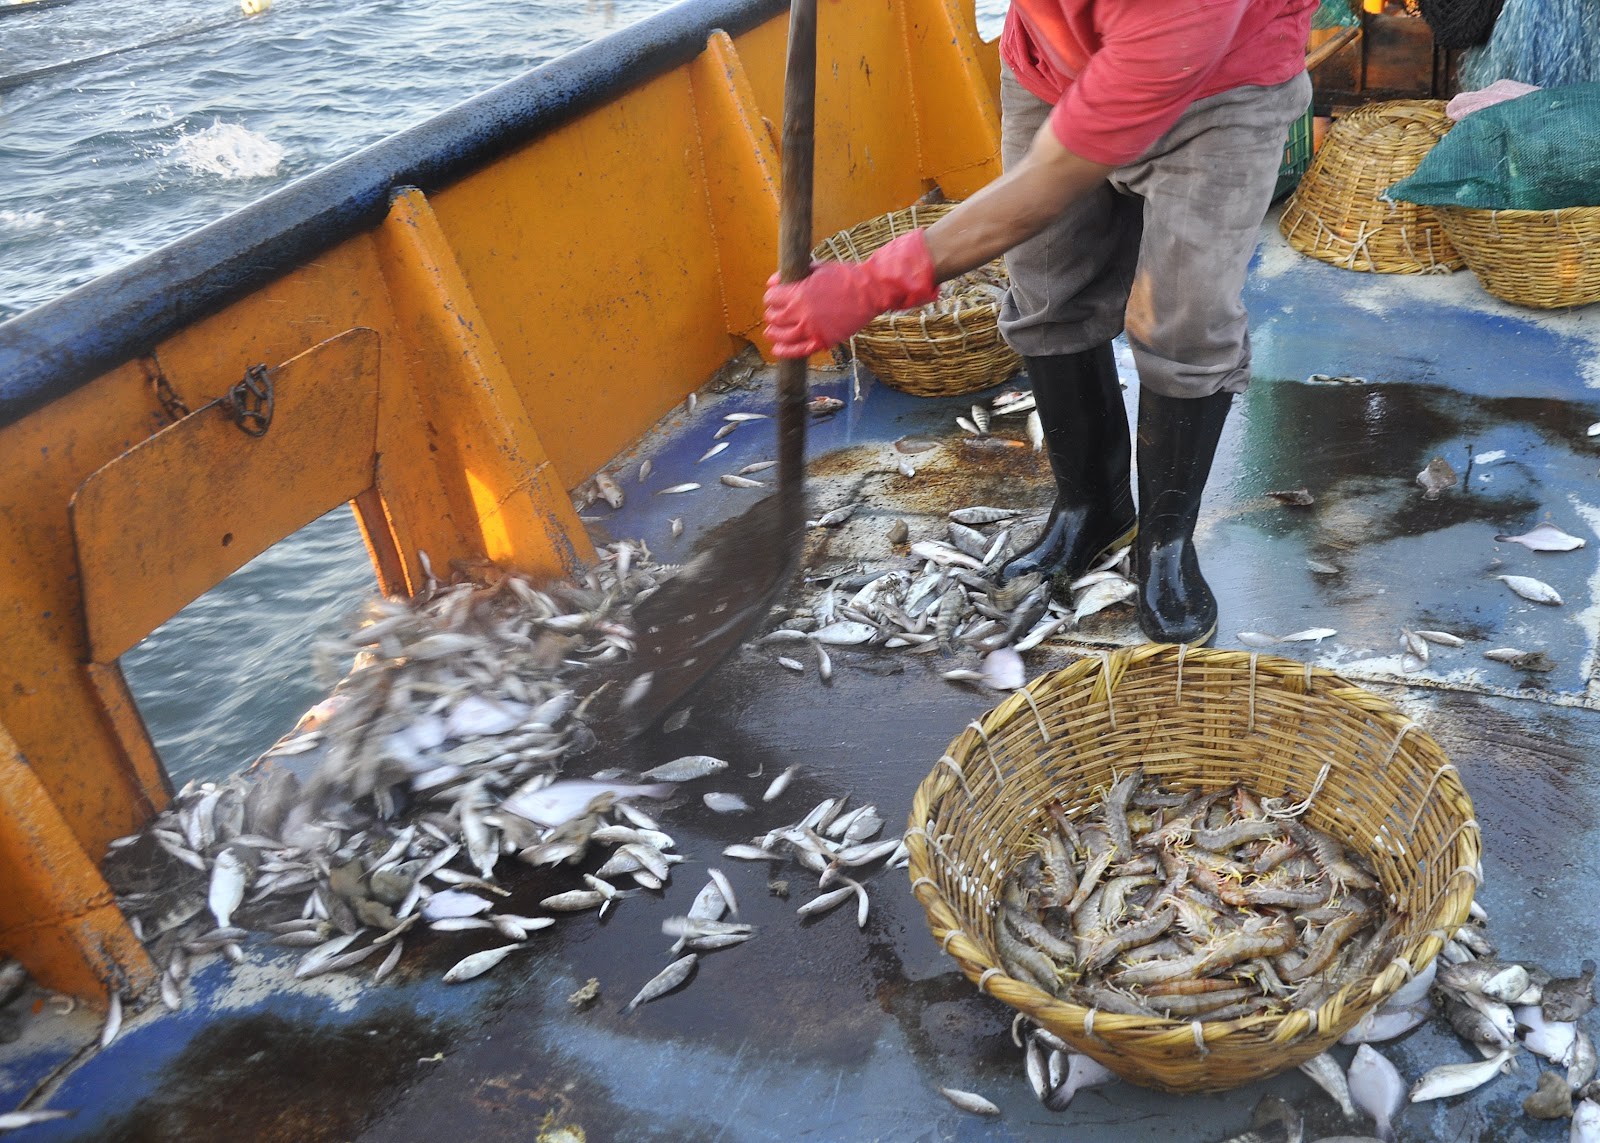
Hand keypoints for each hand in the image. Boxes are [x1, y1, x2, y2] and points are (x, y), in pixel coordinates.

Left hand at [762, 230, 937, 357]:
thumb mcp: (817, 268)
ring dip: (774, 333)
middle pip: (774, 318)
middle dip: (772, 314)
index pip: (771, 298)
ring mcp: (812, 330)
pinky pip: (798, 351)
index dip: (771, 297)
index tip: (774, 297)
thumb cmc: (845, 276)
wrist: (871, 291)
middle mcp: (802, 314)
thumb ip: (792, 275)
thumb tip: (771, 282)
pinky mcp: (823, 341)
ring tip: (772, 331)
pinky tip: (777, 349)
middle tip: (774, 314)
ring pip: (781, 336)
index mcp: (799, 293)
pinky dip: (784, 351)